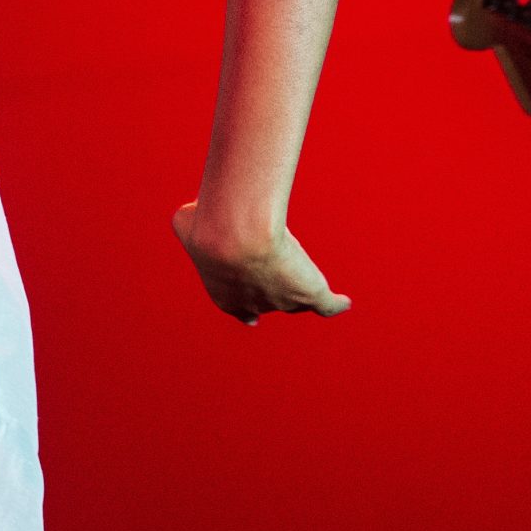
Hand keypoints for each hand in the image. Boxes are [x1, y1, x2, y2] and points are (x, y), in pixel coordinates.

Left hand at [171, 201, 351, 324]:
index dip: (242, 308)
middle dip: (270, 299)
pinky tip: (343, 302)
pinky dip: (335, 304)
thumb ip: (189, 218)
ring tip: (315, 291)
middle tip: (277, 290)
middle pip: (265, 305)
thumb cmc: (210, 226)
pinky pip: (327, 305)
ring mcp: (282, 301)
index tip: (248, 317)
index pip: (235, 306)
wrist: (236, 235)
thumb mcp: (188, 218)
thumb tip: (190, 214)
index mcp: (223, 295)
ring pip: (294, 302)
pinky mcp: (309, 293)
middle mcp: (252, 302)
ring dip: (301, 294)